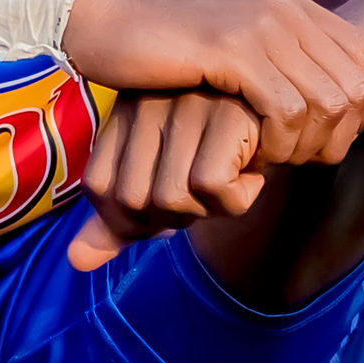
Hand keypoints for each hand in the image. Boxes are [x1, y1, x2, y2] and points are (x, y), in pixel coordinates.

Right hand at [62, 0, 363, 169]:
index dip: (353, 110)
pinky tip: (247, 152)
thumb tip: (324, 98)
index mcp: (289, 0)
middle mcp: (284, 6)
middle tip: (294, 157)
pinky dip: (276, 143)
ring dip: (304, 145)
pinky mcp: (231, 49)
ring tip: (268, 157)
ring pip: (327, 103)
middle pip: (356, 86)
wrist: (98, 16)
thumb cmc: (160, 41)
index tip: (313, 139)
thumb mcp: (231, 41)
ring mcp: (260, 24)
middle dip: (335, 136)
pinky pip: (285, 111)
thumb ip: (277, 57)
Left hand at [68, 88, 264, 269]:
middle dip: (174, 216)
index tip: (170, 201)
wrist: (285, 119)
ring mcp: (185, 104)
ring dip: (208, 209)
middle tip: (207, 188)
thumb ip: (121, 220)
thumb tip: (77, 261)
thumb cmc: (220, 153)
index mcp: (124, 112)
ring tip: (229, 176)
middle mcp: (148, 102)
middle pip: (133, 199)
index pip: (97, 187)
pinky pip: (212, 188)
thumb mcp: (164, 182)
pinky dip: (239, 198)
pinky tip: (251, 170)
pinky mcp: (227, 114)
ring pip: (171, 198)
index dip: (131, 216)